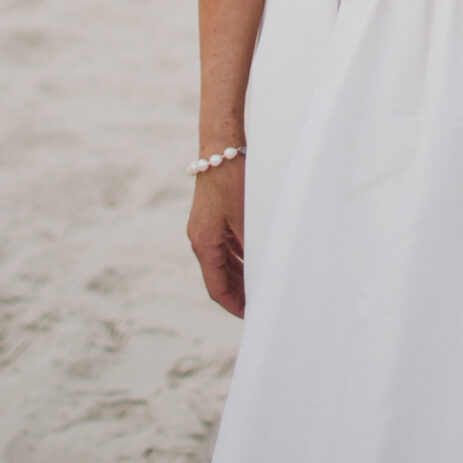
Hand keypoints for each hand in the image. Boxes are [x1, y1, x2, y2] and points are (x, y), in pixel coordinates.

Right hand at [187, 159, 245, 318]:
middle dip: (239, 292)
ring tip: (261, 285)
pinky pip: (225, 246)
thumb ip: (251, 247)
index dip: (234, 304)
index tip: (251, 315)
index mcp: (204, 244)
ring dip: (240, 275)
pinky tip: (256, 261)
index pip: (217, 287)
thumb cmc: (233, 182)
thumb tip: (262, 271)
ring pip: (222, 261)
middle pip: (219, 276)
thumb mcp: (245, 218)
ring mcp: (205, 227)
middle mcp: (200, 239)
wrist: (221, 147)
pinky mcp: (212, 217)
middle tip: (261, 303)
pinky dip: (239, 258)